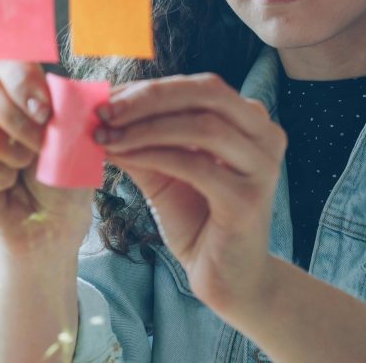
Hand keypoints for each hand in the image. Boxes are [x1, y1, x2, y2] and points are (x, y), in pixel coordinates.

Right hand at [0, 62, 92, 254]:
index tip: (45, 115)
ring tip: (20, 169)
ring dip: (9, 156)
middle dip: (19, 125)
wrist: (53, 220)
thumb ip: (66, 108)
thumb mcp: (76, 138)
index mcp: (17, 84)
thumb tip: (48, 95)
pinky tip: (2, 185)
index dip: (24, 86)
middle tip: (38, 150)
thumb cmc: (64, 174)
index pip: (9, 62)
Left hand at [97, 73, 285, 312]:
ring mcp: (261, 167)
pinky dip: (153, 155)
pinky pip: (195, 165)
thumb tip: (100, 113)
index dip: (149, 88)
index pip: (198, 87)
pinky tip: (123, 158)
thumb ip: (140, 140)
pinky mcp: (248, 200)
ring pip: (202, 125)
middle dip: (149, 98)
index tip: (105, 97)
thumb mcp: (163, 171)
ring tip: (107, 137)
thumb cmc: (197, 220)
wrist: (226, 278)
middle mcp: (265, 136)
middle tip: (103, 110)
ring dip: (146, 127)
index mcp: (250, 121)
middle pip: (207, 92)